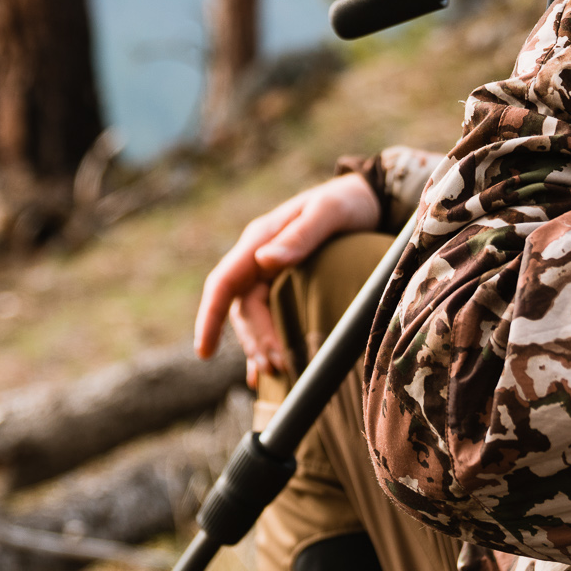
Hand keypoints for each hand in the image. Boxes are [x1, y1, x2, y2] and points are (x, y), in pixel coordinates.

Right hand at [192, 173, 379, 386]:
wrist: (366, 197)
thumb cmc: (347, 201)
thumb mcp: (329, 212)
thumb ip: (300, 235)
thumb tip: (265, 261)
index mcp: (260, 239)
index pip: (224, 282)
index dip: (210, 318)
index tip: (204, 352)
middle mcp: (258, 259)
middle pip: (243, 309)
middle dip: (255, 341)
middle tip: (279, 366)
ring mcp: (270, 274)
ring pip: (254, 319)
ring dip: (261, 346)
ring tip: (279, 371)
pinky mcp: (285, 285)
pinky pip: (269, 319)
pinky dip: (266, 345)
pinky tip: (263, 373)